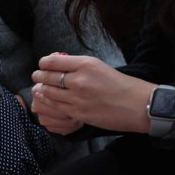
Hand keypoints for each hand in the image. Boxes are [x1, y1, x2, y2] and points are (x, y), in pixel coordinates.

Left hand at [31, 53, 153, 133]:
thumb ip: (78, 66)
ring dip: (41, 90)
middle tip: (36, 76)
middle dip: (39, 76)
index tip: (43, 65)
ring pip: (48, 93)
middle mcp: (79, 80)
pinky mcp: (76, 113)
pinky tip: (47, 100)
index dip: (44, 63)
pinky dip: (48, 102)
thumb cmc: (121, 85)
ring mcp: (76, 98)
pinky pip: (55, 106)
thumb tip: (58, 63)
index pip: (53, 61)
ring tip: (39, 88)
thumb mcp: (99, 67)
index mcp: (86, 64)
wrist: (138, 105)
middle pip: (47, 77)